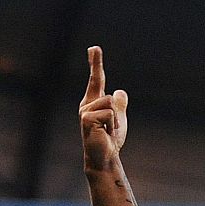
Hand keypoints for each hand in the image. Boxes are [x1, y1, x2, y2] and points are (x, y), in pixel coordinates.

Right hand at [79, 45, 127, 171]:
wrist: (104, 157)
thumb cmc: (109, 140)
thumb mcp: (118, 119)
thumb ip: (119, 105)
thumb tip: (119, 91)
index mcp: (93, 103)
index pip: (96, 80)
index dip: (95, 63)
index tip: (93, 48)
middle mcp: (86, 105)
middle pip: (104, 88)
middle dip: (101, 78)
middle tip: (102, 93)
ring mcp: (85, 112)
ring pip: (110, 103)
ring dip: (115, 120)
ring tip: (108, 131)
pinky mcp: (87, 119)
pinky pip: (109, 113)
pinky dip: (112, 125)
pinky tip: (105, 134)